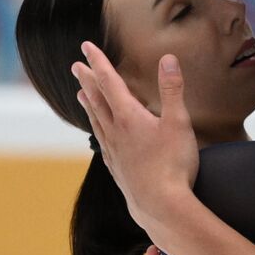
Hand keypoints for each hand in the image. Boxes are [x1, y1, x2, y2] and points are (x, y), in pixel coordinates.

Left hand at [71, 43, 197, 231]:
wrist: (161, 207)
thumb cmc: (173, 165)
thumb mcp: (178, 123)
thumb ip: (172, 90)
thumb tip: (168, 59)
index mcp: (129, 117)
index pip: (109, 82)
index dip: (98, 62)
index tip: (86, 47)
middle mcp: (115, 132)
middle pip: (97, 100)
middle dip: (87, 80)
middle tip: (76, 66)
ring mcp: (114, 153)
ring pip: (97, 122)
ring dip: (88, 105)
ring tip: (80, 95)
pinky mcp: (118, 170)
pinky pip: (102, 144)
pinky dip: (98, 132)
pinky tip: (100, 136)